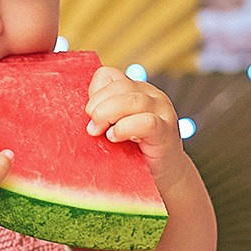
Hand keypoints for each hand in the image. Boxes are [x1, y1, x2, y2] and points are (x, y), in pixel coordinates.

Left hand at [84, 66, 193, 188]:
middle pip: (120, 85)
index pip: (109, 75)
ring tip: (102, 133)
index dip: (94, 92)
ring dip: (109, 115)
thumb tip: (83, 112)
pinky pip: (147, 122)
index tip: (89, 114)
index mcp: (135, 89)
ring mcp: (162, 111)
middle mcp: (151, 95)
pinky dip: (126, 128)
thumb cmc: (133, 152)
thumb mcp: (113, 127)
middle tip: (91, 127)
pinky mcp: (166, 131)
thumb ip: (102, 114)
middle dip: (98, 105)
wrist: (163, 176)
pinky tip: (115, 138)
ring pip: (133, 100)